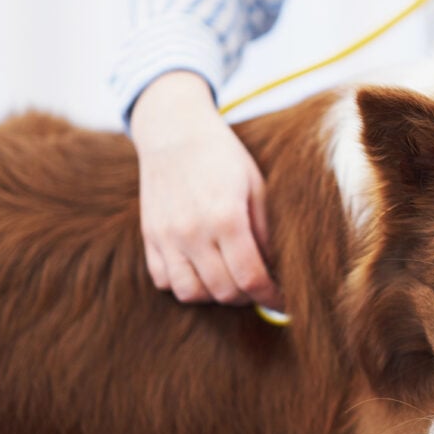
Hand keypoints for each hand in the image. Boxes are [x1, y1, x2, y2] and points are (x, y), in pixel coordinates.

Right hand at [130, 71, 283, 309]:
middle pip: (223, 291)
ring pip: (191, 293)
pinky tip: (204, 270)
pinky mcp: (148, 237)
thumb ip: (266, 230)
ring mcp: (165, 237)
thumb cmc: (223, 156)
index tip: (284, 301)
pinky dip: (186, 284)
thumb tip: (278, 270)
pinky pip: (165, 280)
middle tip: (262, 287)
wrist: (174, 132)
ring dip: (216, 295)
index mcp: (226, 217)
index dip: (271, 297)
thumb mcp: (257, 186)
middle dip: (249, 297)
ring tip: (233, 280)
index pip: (251, 277)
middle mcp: (192, 232)